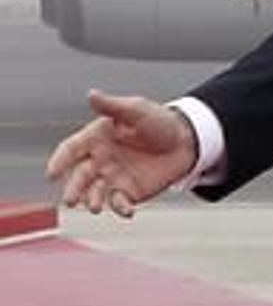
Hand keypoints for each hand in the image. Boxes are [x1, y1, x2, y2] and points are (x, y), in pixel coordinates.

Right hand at [45, 90, 198, 217]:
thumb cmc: (158, 121)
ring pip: (95, 192)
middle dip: (73, 189)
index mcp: (95, 138)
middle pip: (80, 176)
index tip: (52, 174)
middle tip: (71, 200)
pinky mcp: (129, 192)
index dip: (59, 161)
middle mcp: (99, 160)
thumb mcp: (137, 110)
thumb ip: (113, 106)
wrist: (186, 140)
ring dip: (92, 201)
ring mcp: (112, 177)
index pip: (71, 150)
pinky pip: (119, 202)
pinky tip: (127, 211)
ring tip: (95, 207)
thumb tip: (91, 94)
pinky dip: (120, 208)